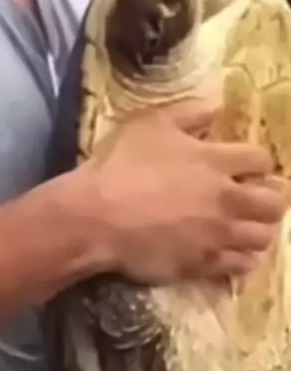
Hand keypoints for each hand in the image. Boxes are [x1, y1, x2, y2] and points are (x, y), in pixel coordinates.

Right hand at [75, 97, 284, 284]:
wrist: (96, 216)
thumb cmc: (121, 164)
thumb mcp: (151, 123)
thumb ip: (189, 112)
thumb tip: (218, 105)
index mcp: (215, 161)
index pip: (261, 159)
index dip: (259, 161)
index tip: (249, 165)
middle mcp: (226, 199)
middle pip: (274, 202)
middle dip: (273, 197)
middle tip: (261, 196)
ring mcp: (217, 235)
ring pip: (262, 237)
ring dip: (260, 228)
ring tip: (248, 225)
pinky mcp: (204, 264)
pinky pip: (241, 265)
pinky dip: (243, 257)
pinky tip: (233, 251)